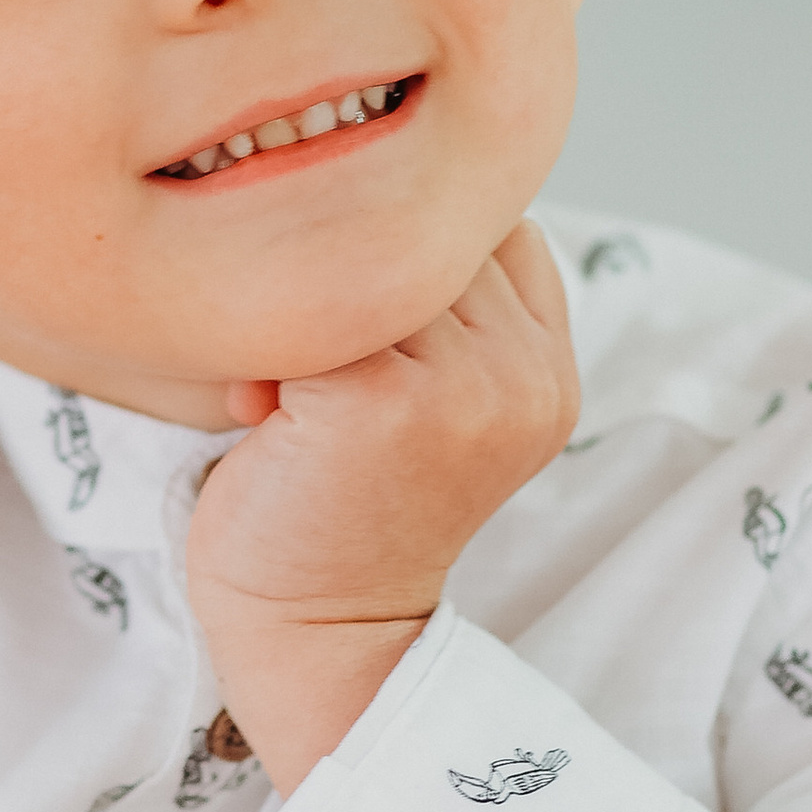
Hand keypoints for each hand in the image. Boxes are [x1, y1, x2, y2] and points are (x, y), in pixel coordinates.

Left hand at [188, 226, 579, 796]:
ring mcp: (469, 384)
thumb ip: (439, 310)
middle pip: (416, 237)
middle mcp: (528, 372)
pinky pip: (305, 310)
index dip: (398, 264)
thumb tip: (369, 176)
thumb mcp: (427, 398)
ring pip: (356, 266)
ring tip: (284, 402)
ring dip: (298, 316)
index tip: (358, 346)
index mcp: (549, 366)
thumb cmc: (339, 507)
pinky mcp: (388, 400)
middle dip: (342, 286)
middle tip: (303, 380)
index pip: (481, 227)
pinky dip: (262, 353)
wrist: (315, 636)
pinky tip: (262, 418)